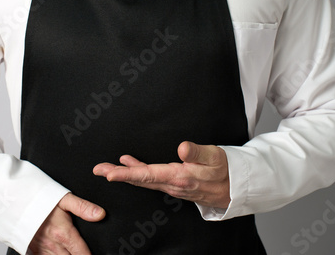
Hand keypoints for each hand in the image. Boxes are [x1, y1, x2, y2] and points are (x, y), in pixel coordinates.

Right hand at [29, 193, 105, 254]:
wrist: (15, 201)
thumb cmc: (38, 199)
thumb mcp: (64, 199)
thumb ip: (83, 207)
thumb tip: (100, 214)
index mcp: (63, 234)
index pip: (82, 253)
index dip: (89, 254)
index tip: (93, 253)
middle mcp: (53, 245)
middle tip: (83, 251)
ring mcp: (42, 249)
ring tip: (72, 252)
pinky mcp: (32, 250)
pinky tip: (59, 252)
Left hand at [93, 141, 230, 207]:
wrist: (236, 187)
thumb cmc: (226, 170)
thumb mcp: (214, 157)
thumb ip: (197, 152)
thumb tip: (182, 147)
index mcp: (179, 177)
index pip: (146, 176)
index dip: (126, 174)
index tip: (108, 173)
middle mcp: (172, 184)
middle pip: (139, 180)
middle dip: (117, 175)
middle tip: (98, 169)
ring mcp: (173, 186)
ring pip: (144, 180)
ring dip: (125, 174)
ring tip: (109, 167)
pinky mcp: (175, 183)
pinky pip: (152, 179)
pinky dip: (139, 172)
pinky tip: (132, 164)